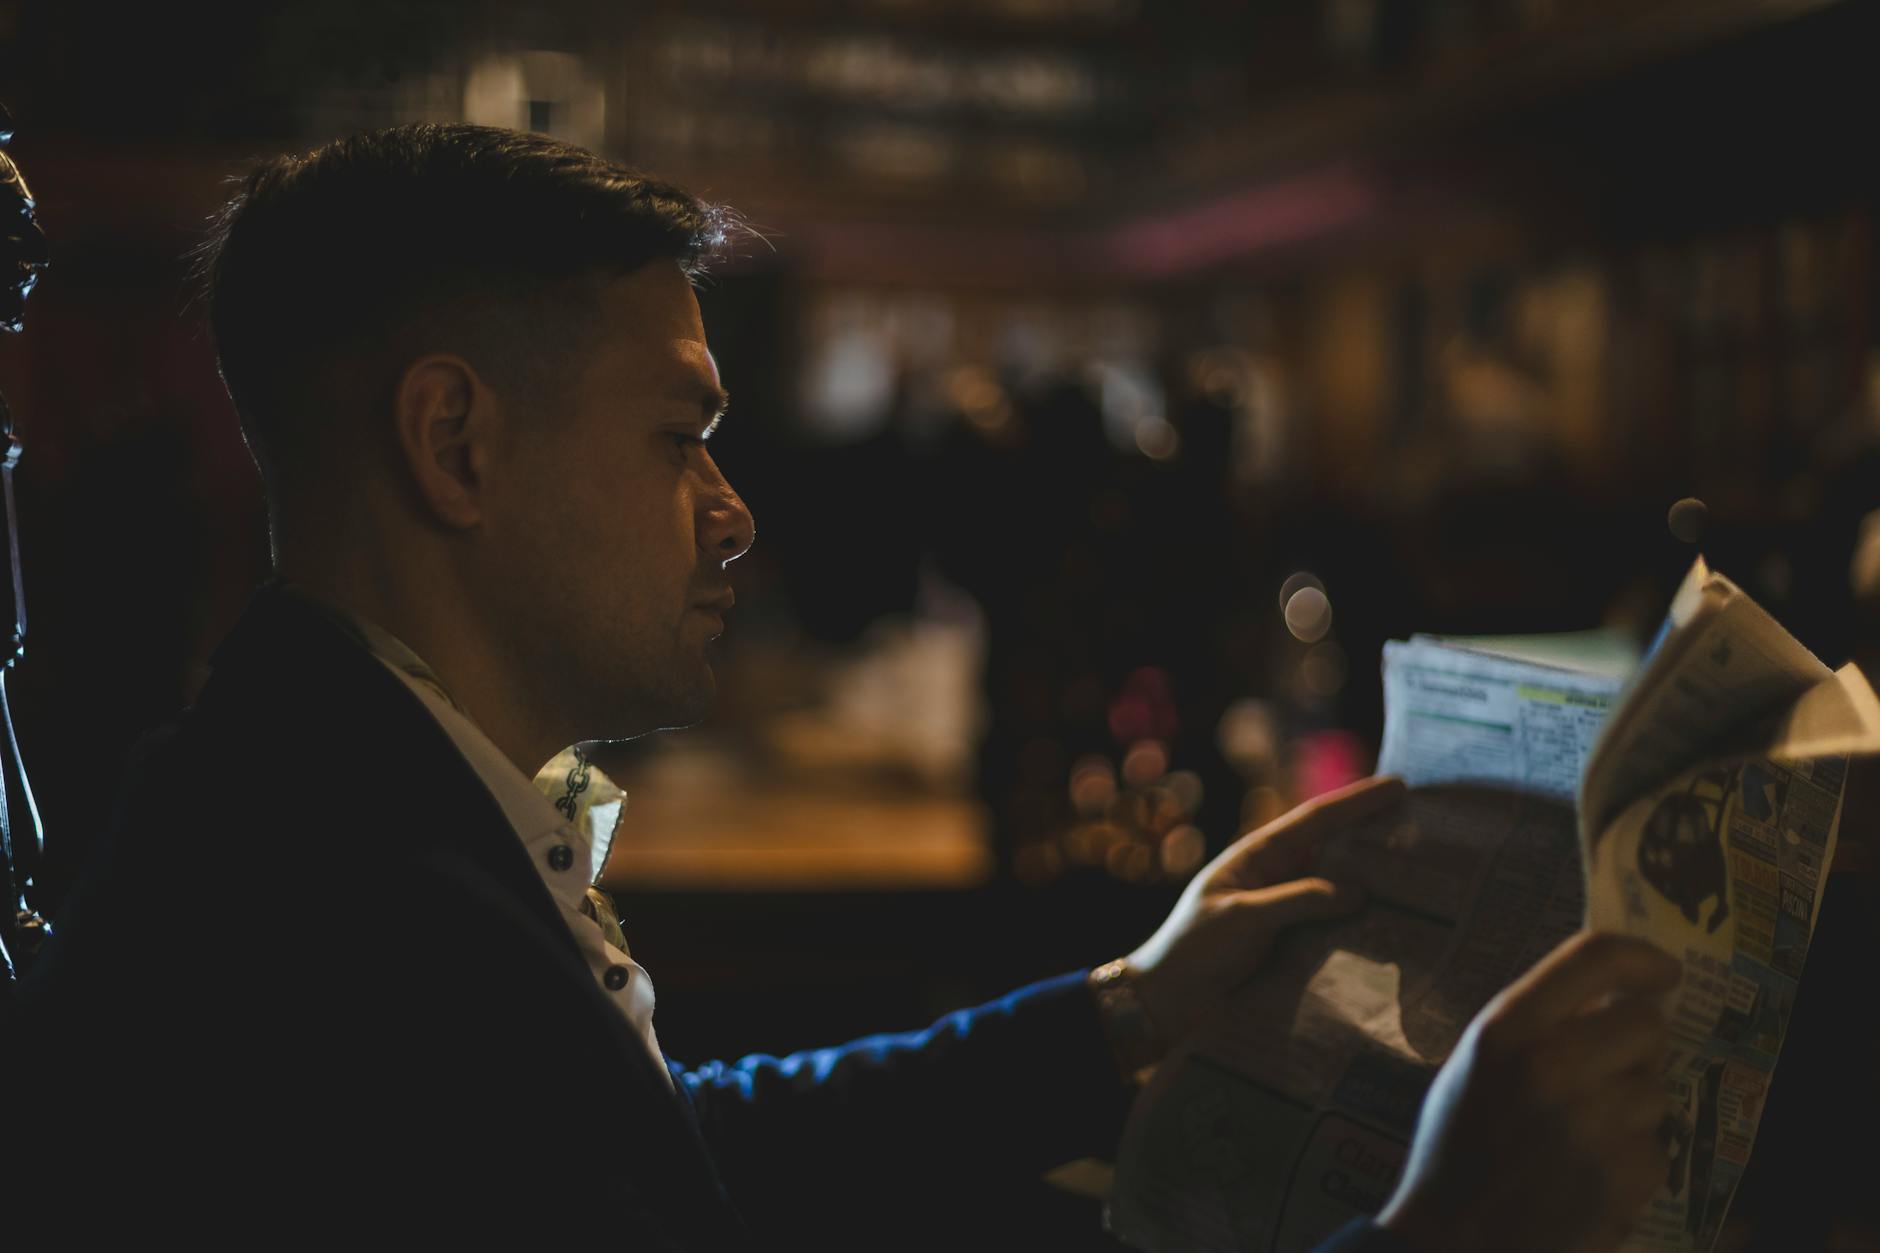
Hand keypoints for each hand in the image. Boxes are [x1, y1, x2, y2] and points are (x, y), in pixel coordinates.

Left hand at [1122, 775, 1404, 1053]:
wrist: (1164, 1004)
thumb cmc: (1192, 951)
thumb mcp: (1242, 919)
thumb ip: (1297, 900)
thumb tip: (1359, 890)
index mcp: (1257, 858)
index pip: (1314, 821)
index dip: (1356, 803)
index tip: (1398, 787)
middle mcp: (1275, 878)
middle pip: (1333, 850)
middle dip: (1376, 837)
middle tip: (1426, 828)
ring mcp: (1285, 912)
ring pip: (1338, 889)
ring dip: (1375, 884)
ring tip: (1424, 878)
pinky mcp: (1290, 946)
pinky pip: (1333, 928)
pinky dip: (1362, 925)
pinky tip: (1395, 930)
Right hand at [1376, 930, 1680, 1252]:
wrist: (1454, 1240)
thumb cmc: (1459, 1147)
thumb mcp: (1475, 1065)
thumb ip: (1533, 1025)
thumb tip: (1608, 997)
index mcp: (1506, 1029)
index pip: (1595, 956)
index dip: (1642, 957)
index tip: (1663, 973)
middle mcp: (1551, 1066)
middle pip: (1646, 1023)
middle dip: (1638, 1046)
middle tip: (1612, 1070)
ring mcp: (1591, 1123)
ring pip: (1657, 1089)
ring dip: (1635, 1108)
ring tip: (1588, 1135)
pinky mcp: (1622, 1177)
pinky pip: (1658, 1148)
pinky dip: (1634, 1161)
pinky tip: (1591, 1175)